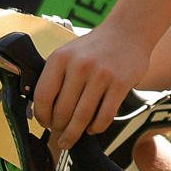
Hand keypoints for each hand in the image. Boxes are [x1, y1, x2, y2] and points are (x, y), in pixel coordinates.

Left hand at [34, 25, 155, 150]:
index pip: (43, 96)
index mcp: (61, 58)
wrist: (129, 31)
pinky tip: (93, 128)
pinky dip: (96, 127)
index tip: (45, 123)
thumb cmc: (95, 47)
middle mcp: (80, 65)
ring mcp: (102, 74)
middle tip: (60, 135)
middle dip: (59, 128)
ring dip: (74, 133)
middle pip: (62, 110)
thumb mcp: (69, 53)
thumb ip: (55, 76)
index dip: (41, 115)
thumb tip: (43, 112)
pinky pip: (105, 115)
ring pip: (83, 116)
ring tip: (71, 140)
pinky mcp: (121, 83)